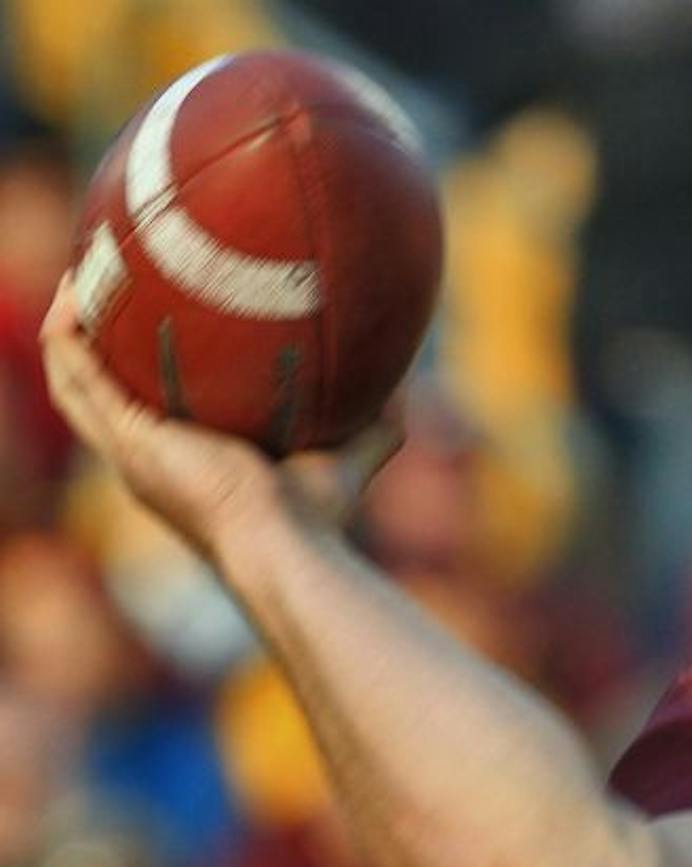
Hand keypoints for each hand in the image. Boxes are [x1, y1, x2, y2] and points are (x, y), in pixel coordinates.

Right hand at [39, 273, 401, 564]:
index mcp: (186, 462)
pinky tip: (71, 292)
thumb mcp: (350, 454)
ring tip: (76, 279)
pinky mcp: (126, 438)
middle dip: (95, 339)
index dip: (142, 368)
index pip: (151, 408)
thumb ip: (376, 419)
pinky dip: (67, 333)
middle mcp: (148, 457)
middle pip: (100, 389)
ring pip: (74, 378)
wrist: (286, 543)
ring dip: (68, 327)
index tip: (155, 320)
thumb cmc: (317, 517)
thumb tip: (404, 380)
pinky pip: (76, 373)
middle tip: (102, 288)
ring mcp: (129, 450)